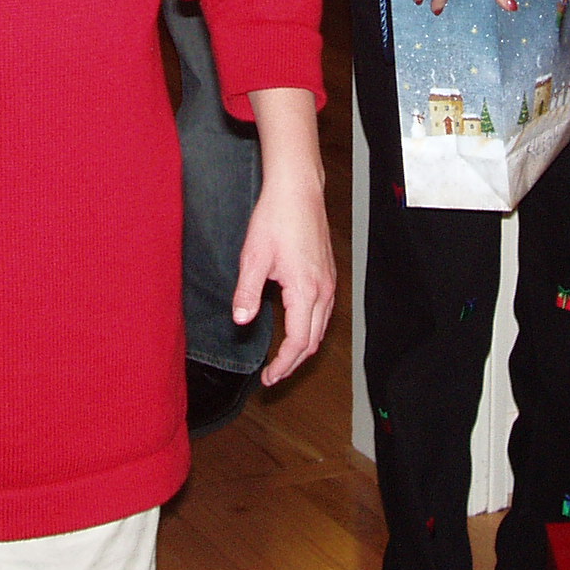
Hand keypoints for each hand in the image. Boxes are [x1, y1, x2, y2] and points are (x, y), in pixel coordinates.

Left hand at [233, 98, 333, 385]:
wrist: (298, 191)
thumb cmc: (274, 219)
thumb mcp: (253, 256)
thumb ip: (247, 292)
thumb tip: (240, 321)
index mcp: (305, 291)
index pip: (297, 343)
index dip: (283, 366)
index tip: (267, 379)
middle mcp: (323, 290)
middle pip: (312, 341)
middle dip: (293, 364)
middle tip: (273, 376)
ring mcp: (329, 282)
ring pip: (320, 329)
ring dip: (302, 348)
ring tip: (282, 360)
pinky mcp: (328, 274)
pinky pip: (323, 313)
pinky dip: (310, 330)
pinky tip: (294, 329)